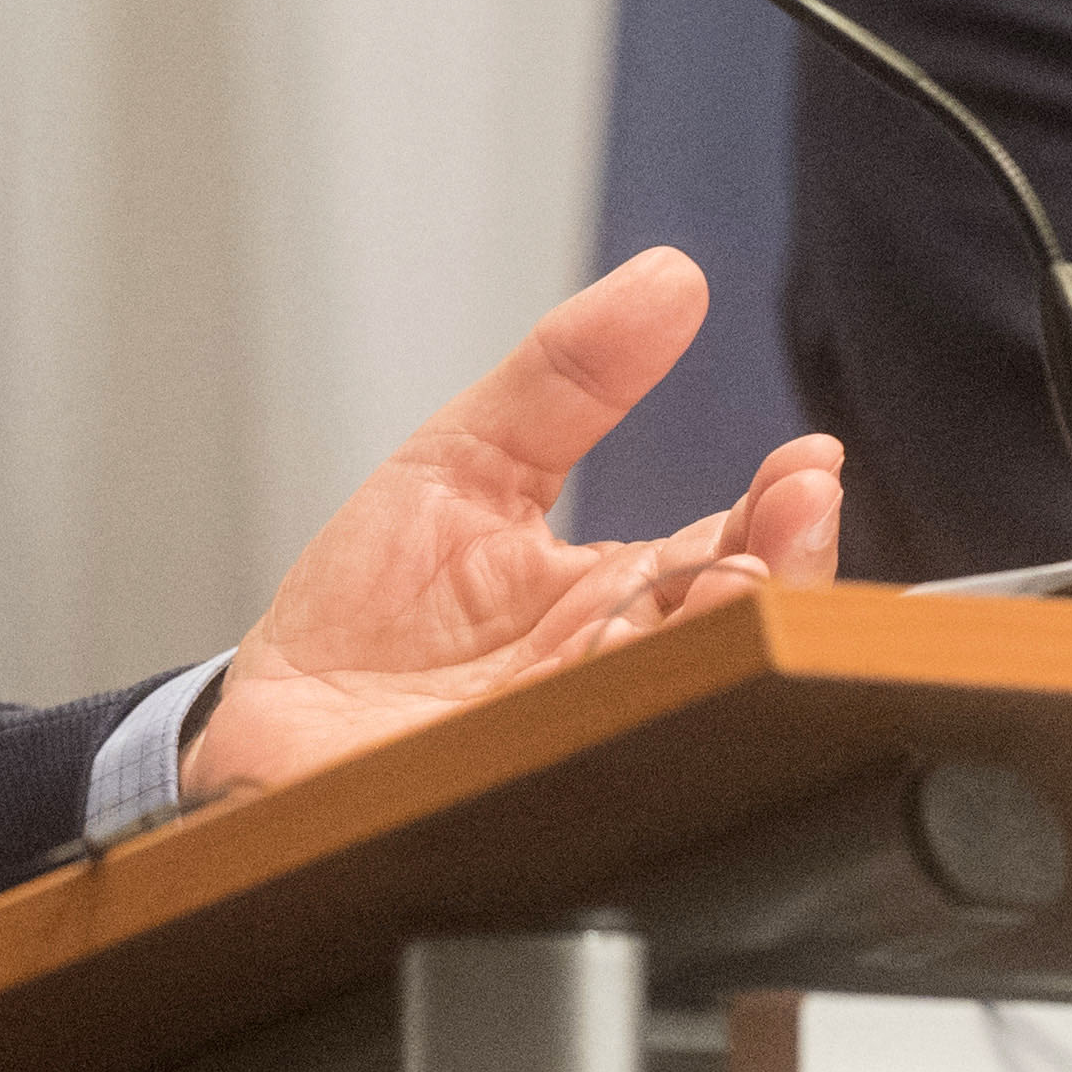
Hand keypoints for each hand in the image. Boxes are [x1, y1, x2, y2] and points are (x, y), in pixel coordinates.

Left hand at [179, 246, 847, 803]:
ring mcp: (566, 740)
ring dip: (711, 637)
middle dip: (776, 571)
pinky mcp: (503, 794)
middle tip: (796, 511)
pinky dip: (606, 708)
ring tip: (735, 579)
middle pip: (726, 631)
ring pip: (669, 696)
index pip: (731, 550)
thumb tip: (671, 277)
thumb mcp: (465, 459)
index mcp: (620, 599)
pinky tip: (624, 663)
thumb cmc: (369, 611)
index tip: (807, 462)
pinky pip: (573, 758)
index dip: (780, 512)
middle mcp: (612, 674)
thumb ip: (567, 378)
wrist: (264, 722)